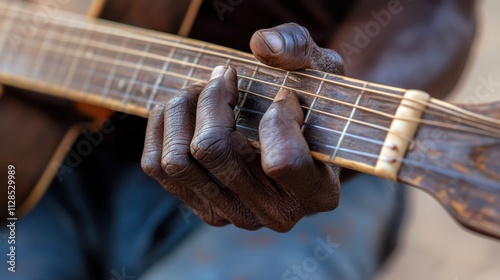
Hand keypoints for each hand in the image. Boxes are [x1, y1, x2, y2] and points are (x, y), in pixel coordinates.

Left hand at [141, 23, 343, 231]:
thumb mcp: (322, 70)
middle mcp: (275, 214)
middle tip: (224, 75)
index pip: (282, 162)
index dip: (277, 116)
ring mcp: (234, 214)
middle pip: (214, 151)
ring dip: (183, 110)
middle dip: (212, 99)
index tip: (283, 93)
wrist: (299, 141)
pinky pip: (157, 166)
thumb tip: (262, 45)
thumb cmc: (313, 106)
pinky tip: (183, 107)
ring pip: (177, 159)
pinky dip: (162, 126)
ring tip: (202, 89)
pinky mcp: (203, 206)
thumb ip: (299, 50)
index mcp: (318, 192)